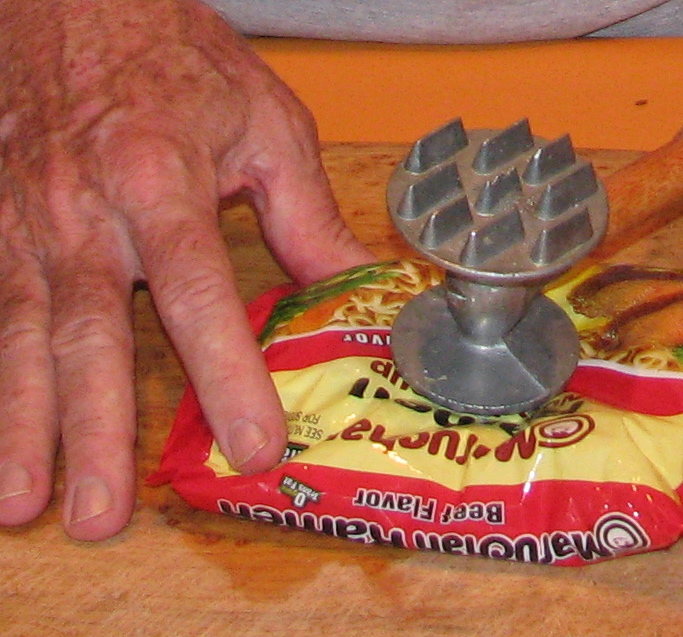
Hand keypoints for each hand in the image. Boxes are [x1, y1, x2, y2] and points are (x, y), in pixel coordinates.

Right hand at [0, 0, 372, 540]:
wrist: (71, 0)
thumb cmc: (174, 57)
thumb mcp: (263, 122)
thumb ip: (306, 214)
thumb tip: (356, 285)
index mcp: (159, 179)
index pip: (197, 295)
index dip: (226, 375)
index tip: (254, 447)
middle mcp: (84, 212)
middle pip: (87, 335)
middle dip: (94, 430)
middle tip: (102, 514)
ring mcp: (26, 223)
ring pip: (19, 336)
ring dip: (21, 425)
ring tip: (23, 505)